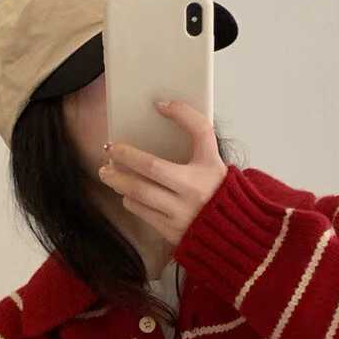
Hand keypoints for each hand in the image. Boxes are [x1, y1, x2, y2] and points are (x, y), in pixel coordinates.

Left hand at [97, 99, 227, 245]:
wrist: (231, 225)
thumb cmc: (217, 184)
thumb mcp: (212, 152)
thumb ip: (194, 124)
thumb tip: (163, 105)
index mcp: (198, 177)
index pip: (155, 165)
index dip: (132, 153)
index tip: (116, 145)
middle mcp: (187, 200)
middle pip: (141, 183)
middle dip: (120, 166)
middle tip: (107, 154)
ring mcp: (178, 219)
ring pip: (138, 199)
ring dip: (119, 183)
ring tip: (108, 173)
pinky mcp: (171, 233)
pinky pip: (142, 214)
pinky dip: (130, 200)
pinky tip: (126, 191)